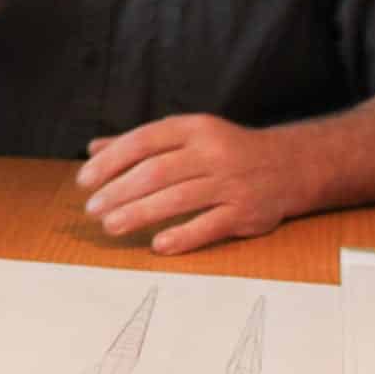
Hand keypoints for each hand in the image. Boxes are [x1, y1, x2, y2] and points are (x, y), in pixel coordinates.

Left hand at [76, 114, 304, 254]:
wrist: (289, 165)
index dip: (110, 161)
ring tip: (111, 226)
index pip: (143, 141)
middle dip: (119, 191)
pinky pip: (210, 225)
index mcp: (194, 128)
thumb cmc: (225, 150)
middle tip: (93, 209)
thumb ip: (141, 143)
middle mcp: (213, 152)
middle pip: (156, 172)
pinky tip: (157, 245)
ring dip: (139, 214)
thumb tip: (93, 150)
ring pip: (178, 198)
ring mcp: (231, 182)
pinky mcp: (245, 212)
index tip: (85, 181)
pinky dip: (183, 236)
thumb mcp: (188, 136)